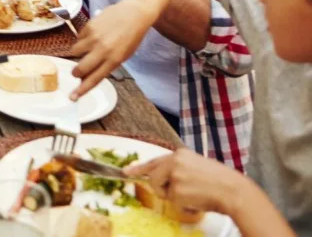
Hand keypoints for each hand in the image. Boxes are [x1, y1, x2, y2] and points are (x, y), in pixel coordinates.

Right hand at [69, 0, 157, 98]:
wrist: (134, 13)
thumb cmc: (131, 37)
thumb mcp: (124, 55)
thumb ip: (107, 65)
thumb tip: (89, 74)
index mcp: (114, 60)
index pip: (94, 79)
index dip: (82, 89)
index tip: (73, 97)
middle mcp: (103, 50)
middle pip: (81, 68)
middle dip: (76, 72)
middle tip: (77, 72)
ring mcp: (94, 38)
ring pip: (75, 52)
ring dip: (78, 54)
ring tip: (88, 48)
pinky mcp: (89, 26)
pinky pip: (78, 38)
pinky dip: (82, 40)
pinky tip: (93, 35)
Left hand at [126, 148, 247, 217]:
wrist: (234, 192)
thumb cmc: (221, 181)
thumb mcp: (197, 166)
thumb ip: (179, 168)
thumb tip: (163, 176)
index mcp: (180, 154)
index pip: (154, 161)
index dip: (139, 168)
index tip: (126, 171)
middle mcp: (174, 161)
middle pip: (153, 178)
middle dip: (161, 188)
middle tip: (178, 193)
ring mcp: (174, 175)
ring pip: (162, 191)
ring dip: (174, 197)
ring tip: (194, 194)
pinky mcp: (177, 190)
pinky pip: (173, 202)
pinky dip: (184, 205)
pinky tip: (197, 200)